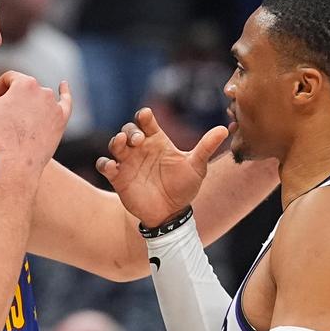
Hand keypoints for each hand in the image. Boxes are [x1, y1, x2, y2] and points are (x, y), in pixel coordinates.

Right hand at [0, 67, 70, 172]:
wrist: (18, 163)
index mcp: (25, 83)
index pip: (9, 78)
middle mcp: (43, 90)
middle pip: (24, 87)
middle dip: (12, 97)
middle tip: (1, 115)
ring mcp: (54, 105)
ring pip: (39, 97)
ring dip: (28, 102)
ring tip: (17, 119)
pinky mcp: (61, 119)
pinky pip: (65, 102)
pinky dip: (64, 93)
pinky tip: (63, 85)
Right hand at [96, 107, 227, 227]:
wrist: (171, 213)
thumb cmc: (184, 187)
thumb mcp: (196, 166)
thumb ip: (206, 147)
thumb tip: (224, 129)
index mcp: (158, 141)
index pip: (147, 122)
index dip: (144, 117)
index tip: (146, 116)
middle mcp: (141, 148)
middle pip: (128, 130)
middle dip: (130, 131)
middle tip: (138, 140)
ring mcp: (128, 162)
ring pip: (115, 144)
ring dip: (116, 142)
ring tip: (121, 144)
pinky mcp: (118, 177)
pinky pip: (105, 166)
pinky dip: (106, 164)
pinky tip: (112, 167)